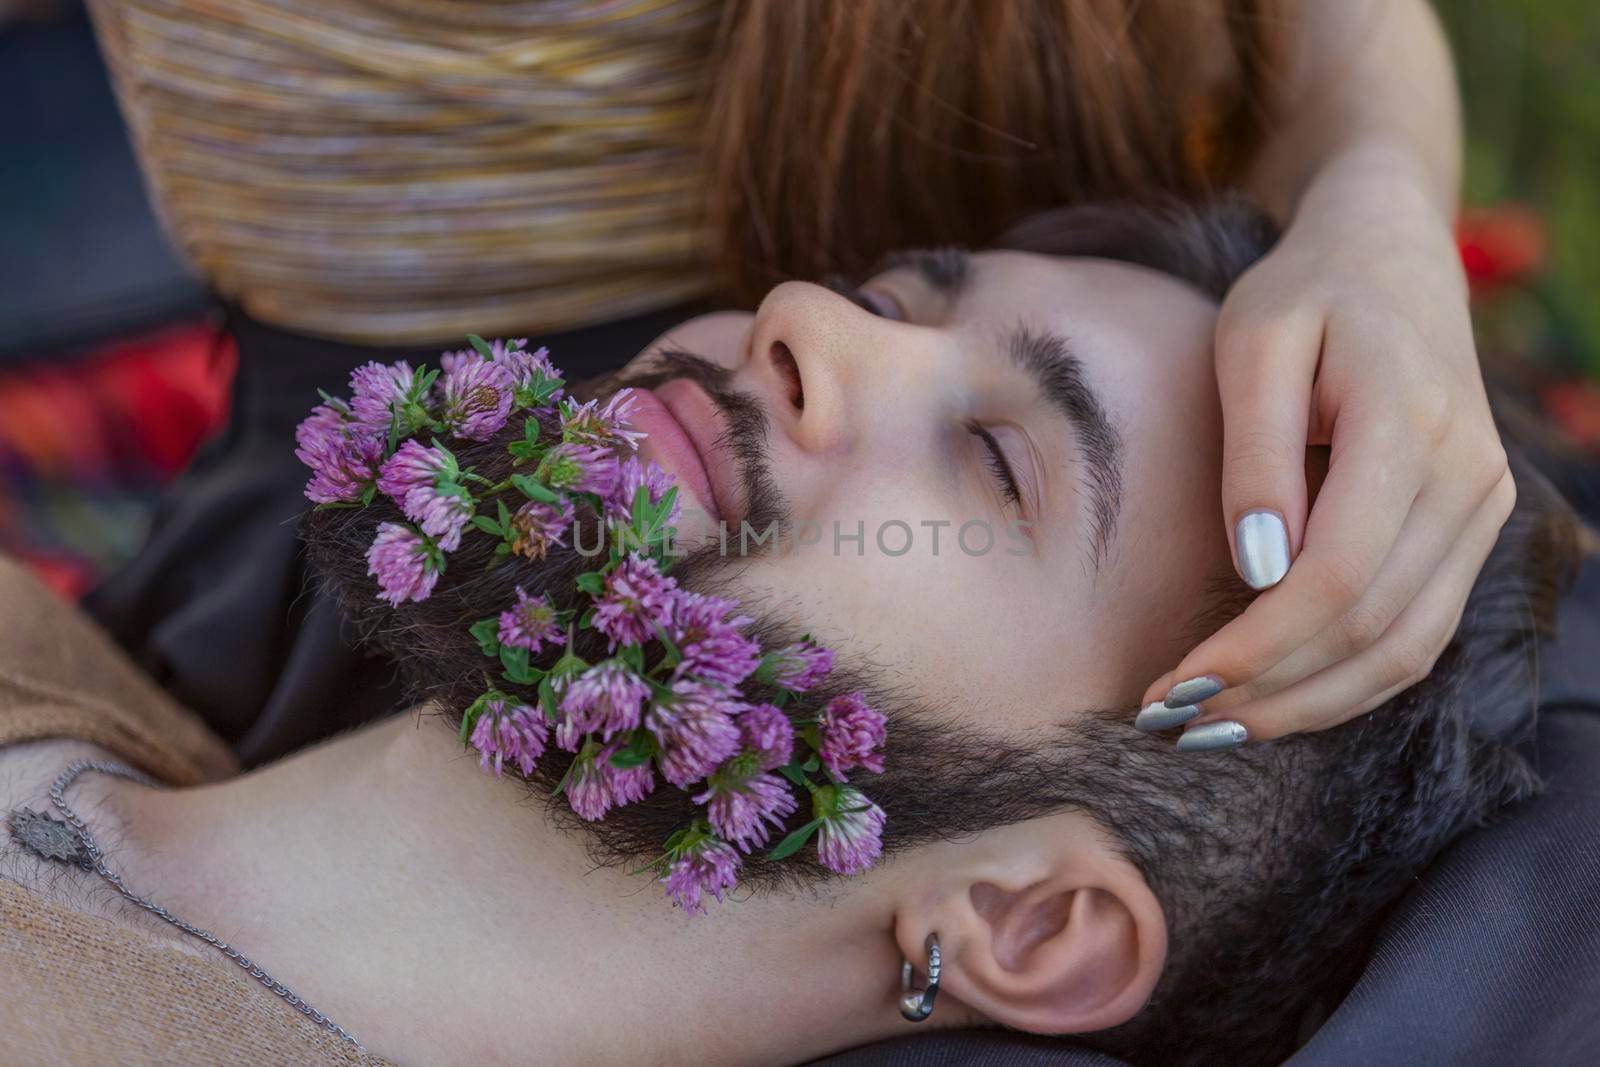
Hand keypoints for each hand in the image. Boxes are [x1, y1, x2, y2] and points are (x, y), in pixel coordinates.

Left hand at [1138, 180, 1516, 747]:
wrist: (1391, 252)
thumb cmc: (1305, 291)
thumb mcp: (1254, 340)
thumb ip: (1256, 452)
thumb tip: (1259, 570)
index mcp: (1410, 424)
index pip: (1338, 577)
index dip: (1257, 648)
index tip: (1177, 684)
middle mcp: (1466, 476)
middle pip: (1374, 630)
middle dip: (1272, 693)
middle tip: (1176, 724)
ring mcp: (1481, 506)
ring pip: (1405, 649)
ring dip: (1309, 705)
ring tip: (1215, 728)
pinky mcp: (1471, 526)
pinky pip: (1418, 631)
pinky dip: (1346, 680)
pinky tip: (1274, 696)